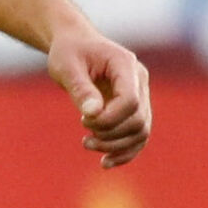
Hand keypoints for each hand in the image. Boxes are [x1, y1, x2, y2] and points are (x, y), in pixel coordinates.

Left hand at [49, 28, 151, 169]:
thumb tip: (93, 114)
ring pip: (141, 131)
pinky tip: (105, 162)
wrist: (74, 44)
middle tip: (84, 134)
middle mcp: (139, 80)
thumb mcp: (66, 66)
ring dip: (116, 146)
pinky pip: (138, 136)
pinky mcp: (135, 108)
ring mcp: (140, 94)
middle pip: (138, 120)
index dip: (109, 119)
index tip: (82, 120)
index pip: (130, 101)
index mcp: (125, 65)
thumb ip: (80, 89)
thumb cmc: (69, 52)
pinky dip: (125, 152)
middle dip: (111, 134)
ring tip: (88, 144)